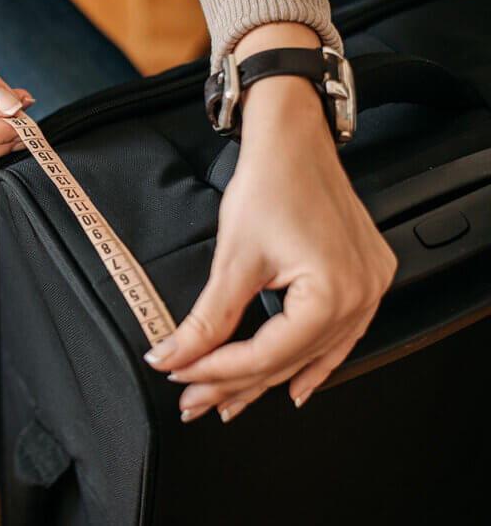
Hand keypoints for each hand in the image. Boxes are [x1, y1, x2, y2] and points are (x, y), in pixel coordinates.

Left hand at [145, 75, 395, 422]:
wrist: (293, 138)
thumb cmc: (270, 182)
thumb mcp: (232, 259)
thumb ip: (206, 320)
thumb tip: (172, 358)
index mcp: (333, 294)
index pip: (265, 354)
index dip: (216, 372)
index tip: (179, 378)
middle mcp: (362, 297)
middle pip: (288, 360)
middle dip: (235, 383)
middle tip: (194, 402)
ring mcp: (370, 289)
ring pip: (310, 353)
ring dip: (266, 377)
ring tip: (228, 402)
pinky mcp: (365, 279)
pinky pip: (337, 336)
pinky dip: (309, 359)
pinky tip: (294, 384)